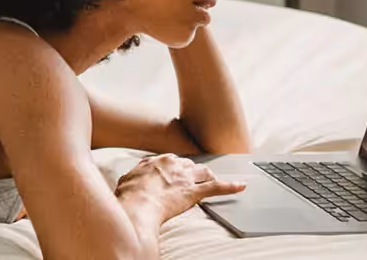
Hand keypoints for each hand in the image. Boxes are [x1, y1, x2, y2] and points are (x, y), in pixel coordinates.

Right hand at [114, 154, 246, 222]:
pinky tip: (240, 186)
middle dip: (192, 172)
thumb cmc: (129, 196)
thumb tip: (131, 180)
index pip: (171, 161)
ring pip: (203, 172)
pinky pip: (216, 187)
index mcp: (157, 161)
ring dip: (208, 177)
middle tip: (193, 179)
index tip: (175, 172)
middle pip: (189, 165)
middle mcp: (173, 165)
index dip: (175, 168)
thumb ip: (134, 177)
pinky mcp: (194, 192)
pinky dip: (230, 186)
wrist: (137, 205)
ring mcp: (185, 178)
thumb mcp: (126, 180)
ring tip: (213, 180)